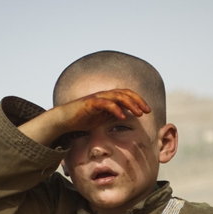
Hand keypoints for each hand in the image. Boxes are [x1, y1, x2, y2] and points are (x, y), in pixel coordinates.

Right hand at [19, 89, 150, 146]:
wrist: (65, 120)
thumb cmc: (82, 119)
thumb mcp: (102, 118)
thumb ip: (113, 116)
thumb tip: (126, 119)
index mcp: (108, 98)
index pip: (126, 95)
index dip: (138, 100)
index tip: (147, 110)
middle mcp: (104, 95)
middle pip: (125, 93)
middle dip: (138, 101)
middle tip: (147, 111)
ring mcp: (97, 98)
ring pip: (117, 96)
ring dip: (130, 104)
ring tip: (138, 113)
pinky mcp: (90, 103)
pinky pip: (105, 104)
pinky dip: (115, 109)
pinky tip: (122, 117)